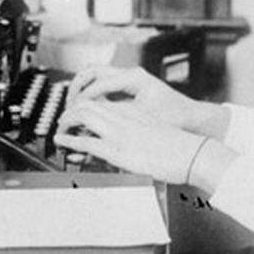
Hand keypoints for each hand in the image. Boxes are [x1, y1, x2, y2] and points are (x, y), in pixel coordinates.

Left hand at [54, 101, 209, 184]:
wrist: (194, 153)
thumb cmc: (180, 146)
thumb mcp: (156, 131)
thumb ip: (140, 130)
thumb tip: (131, 138)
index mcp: (134, 111)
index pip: (102, 100)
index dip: (85, 104)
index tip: (77, 112)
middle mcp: (125, 117)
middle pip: (88, 103)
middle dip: (71, 110)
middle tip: (64, 119)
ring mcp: (120, 133)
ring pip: (83, 116)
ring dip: (67, 121)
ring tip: (60, 128)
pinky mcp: (118, 150)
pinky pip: (86, 142)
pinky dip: (69, 140)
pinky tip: (62, 141)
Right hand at [68, 66, 220, 134]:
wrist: (192, 117)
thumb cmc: (174, 117)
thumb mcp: (143, 119)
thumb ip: (116, 116)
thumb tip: (91, 118)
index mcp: (133, 78)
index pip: (98, 83)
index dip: (82, 98)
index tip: (71, 111)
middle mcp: (131, 74)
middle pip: (93, 72)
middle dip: (77, 87)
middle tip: (67, 104)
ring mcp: (130, 79)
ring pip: (97, 76)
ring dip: (83, 88)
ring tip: (74, 106)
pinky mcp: (130, 87)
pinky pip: (104, 84)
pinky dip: (93, 93)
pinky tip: (89, 109)